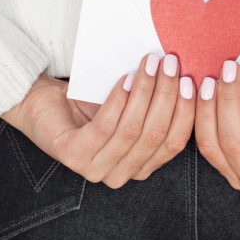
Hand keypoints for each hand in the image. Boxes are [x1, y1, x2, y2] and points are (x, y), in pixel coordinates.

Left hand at [1, 52, 195, 187]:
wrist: (43, 103)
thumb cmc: (90, 103)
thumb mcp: (130, 106)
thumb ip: (156, 104)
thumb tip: (190, 78)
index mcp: (139, 166)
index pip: (173, 143)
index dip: (187, 113)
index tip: (196, 83)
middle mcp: (119, 175)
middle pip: (155, 136)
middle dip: (168, 97)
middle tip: (172, 65)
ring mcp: (95, 169)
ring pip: (132, 131)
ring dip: (145, 93)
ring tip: (150, 64)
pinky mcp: (73, 156)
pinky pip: (105, 127)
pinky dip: (118, 101)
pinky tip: (125, 79)